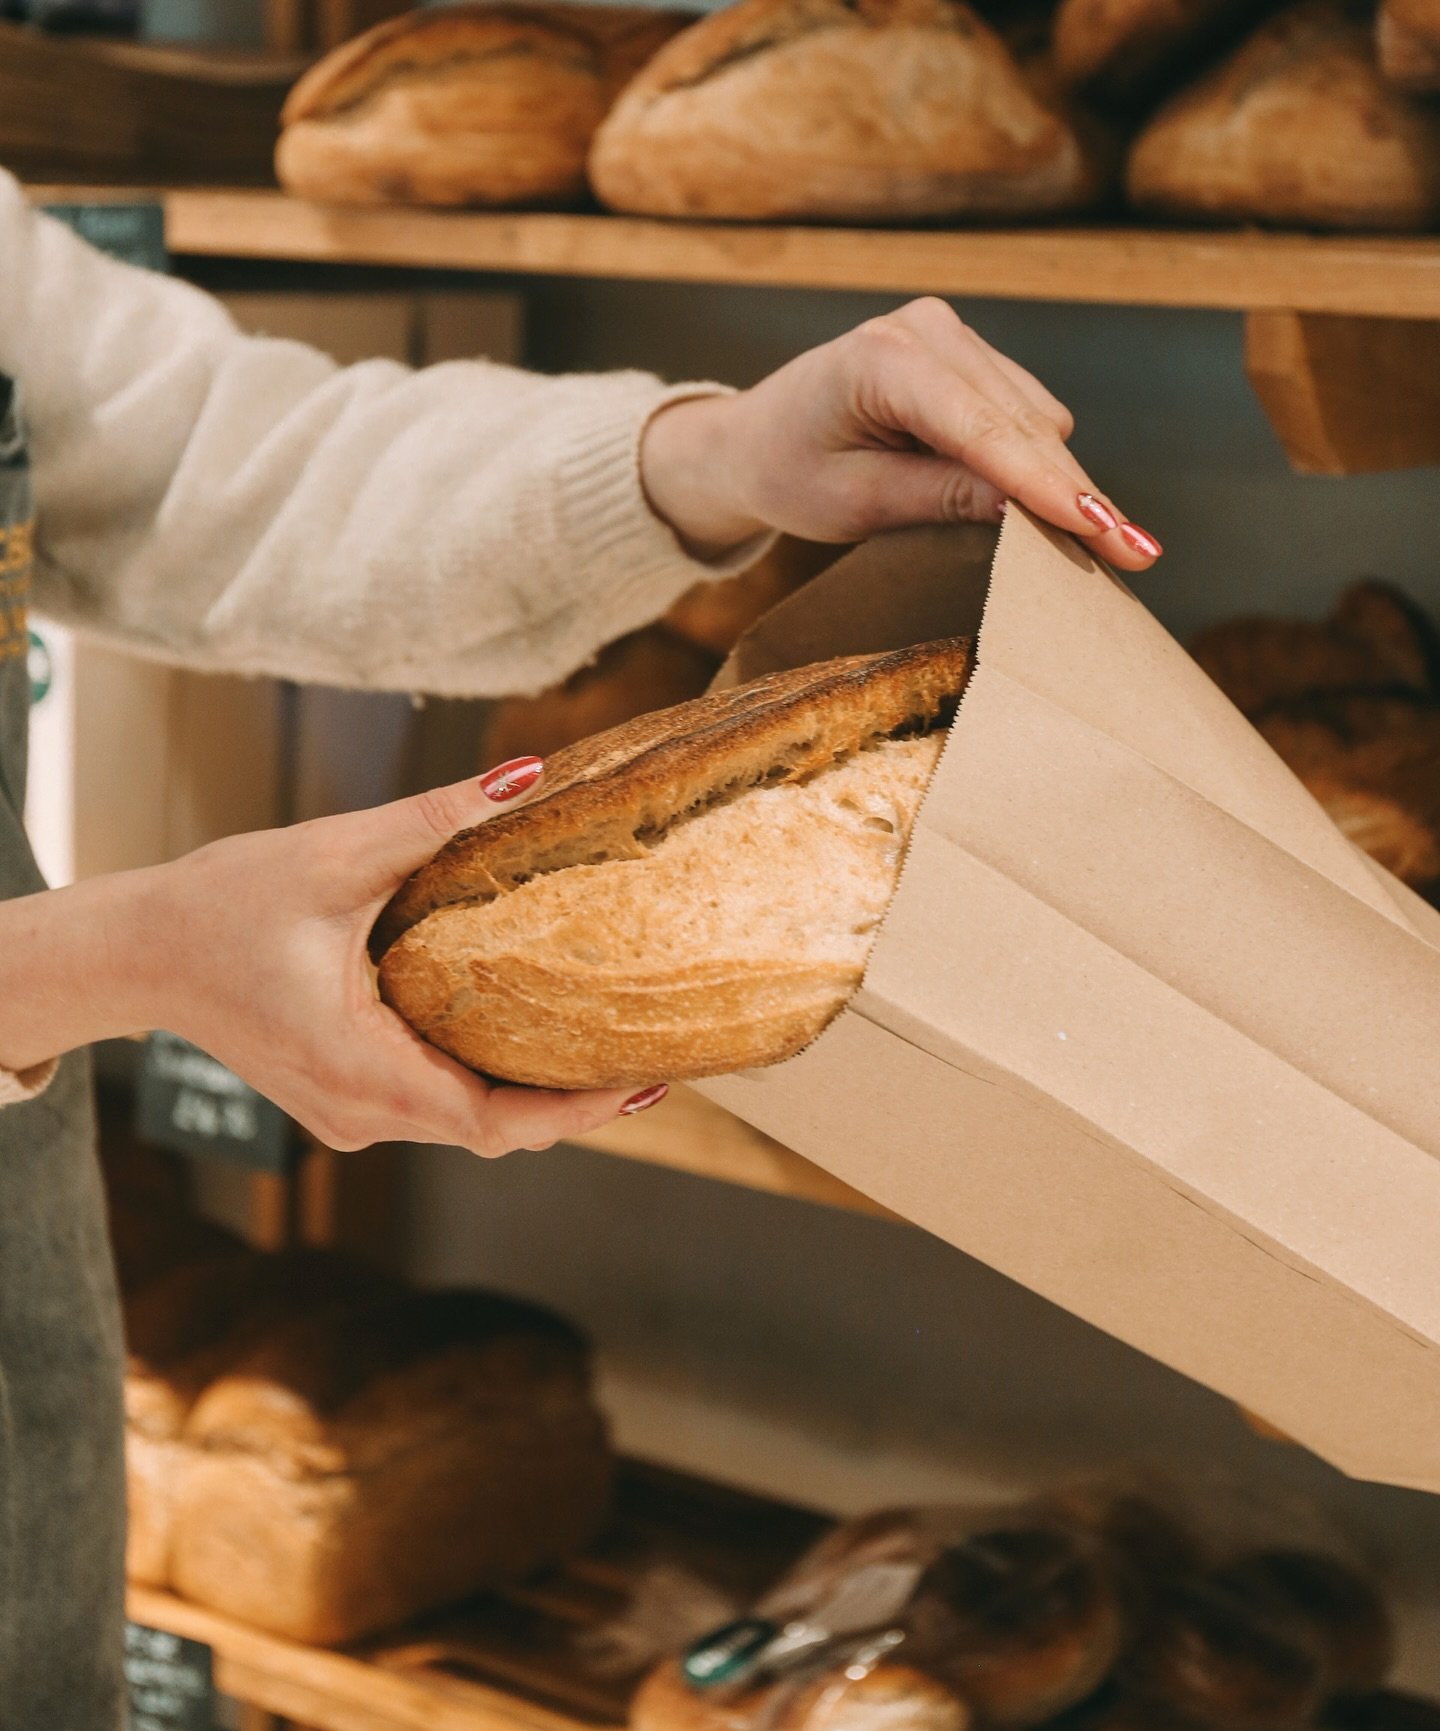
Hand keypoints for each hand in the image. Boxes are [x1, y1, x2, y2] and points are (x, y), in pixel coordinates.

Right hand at [0, 760, 665, 1156]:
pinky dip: (485, 1077)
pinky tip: (528, 1033)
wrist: (134, 952)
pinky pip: (433, 1102)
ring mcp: (348, 1113)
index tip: (641, 1083)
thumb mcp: (333, 854)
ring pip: (463, 1120)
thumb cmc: (218, 907)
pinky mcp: (342, 1096)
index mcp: (361, 1069)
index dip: (576, 1113)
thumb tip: (526, 776)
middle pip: (491, 1130)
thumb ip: (434, 819)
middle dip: (572, 1103)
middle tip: (650, 1057)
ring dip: (531, 1091)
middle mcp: (360, 1111)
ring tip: (607, 1044)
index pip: (494, 1123)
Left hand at [640, 297, 1161, 571]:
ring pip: (1036, 418)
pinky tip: (1034, 504)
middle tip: (1134, 560)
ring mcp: (950, 334)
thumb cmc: (788, 474)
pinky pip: (1025, 413)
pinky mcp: (966, 354)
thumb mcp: (852, 504)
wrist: (750, 442)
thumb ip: (937, 498)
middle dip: (1073, 494)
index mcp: (883, 360)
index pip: (985, 432)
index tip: (1107, 532)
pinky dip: (1035, 462)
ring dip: (1055, 481)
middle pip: (1025, 425)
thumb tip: (1024, 506)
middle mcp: (925, 330)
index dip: (1050, 488)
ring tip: (1083, 544)